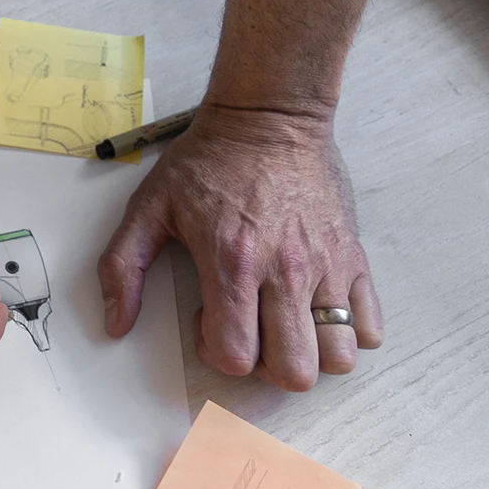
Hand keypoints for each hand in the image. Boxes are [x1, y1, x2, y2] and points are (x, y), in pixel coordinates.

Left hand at [98, 106, 381, 389]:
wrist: (268, 118)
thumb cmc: (208, 161)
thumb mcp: (147, 208)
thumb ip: (121, 268)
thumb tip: (116, 324)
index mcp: (231, 263)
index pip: (237, 356)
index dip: (217, 352)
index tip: (208, 320)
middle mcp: (285, 272)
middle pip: (294, 370)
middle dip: (265, 366)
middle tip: (249, 328)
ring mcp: (327, 267)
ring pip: (339, 357)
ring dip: (311, 354)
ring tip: (285, 324)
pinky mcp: (354, 257)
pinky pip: (372, 326)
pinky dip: (349, 332)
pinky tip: (318, 309)